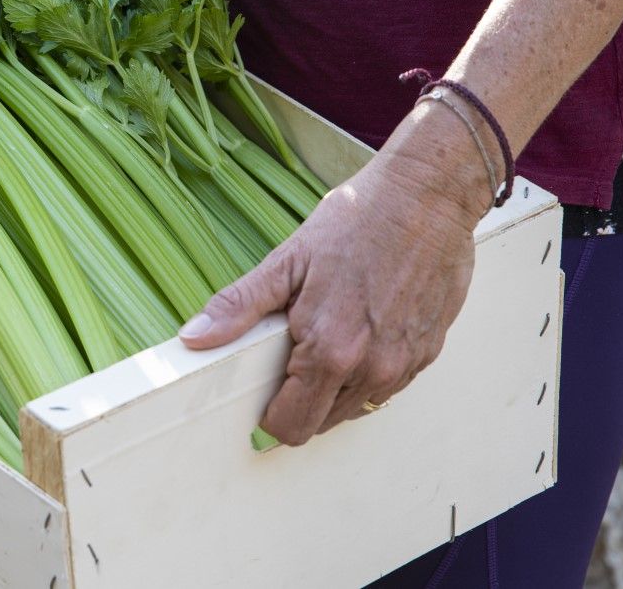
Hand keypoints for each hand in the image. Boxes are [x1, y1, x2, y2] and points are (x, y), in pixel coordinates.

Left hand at [177, 108, 487, 445]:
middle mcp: (372, 369)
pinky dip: (368, 371)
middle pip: (322, 424)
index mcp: (330, 350)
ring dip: (335, 387)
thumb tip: (194, 338)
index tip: (264, 386)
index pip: (291, 426)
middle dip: (300, 401)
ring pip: (356, 407)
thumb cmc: (357, 220)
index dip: (270, 413)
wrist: (427, 196)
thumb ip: (239, 306)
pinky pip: (388, 385)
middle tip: (293, 353)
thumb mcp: (288, 260)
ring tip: (330, 332)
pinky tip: (363, 326)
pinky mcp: (428, 352)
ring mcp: (405, 364)